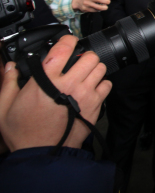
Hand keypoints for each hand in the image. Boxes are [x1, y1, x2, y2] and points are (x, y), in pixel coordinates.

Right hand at [0, 35, 111, 150]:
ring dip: (93, 69)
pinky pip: (107, 85)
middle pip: (88, 56)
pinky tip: (91, 89)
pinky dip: (102, 84)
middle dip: (84, 56)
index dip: (68, 40)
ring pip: (100, 68)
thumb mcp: (5, 107)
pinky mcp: (95, 105)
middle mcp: (68, 84)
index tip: (68, 41)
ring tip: (85, 75)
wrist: (42, 153)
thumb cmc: (24, 132)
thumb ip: (8, 83)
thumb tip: (10, 67)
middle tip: (77, 63)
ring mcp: (85, 94)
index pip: (63, 48)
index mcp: (46, 80)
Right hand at [71, 0, 110, 12]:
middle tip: (108, 2)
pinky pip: (94, 10)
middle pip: (98, 0)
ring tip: (106, 7)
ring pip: (97, 6)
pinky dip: (99, 10)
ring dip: (103, 7)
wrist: (77, 1)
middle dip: (105, 1)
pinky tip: (100, 9)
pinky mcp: (86, 9)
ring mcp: (87, 3)